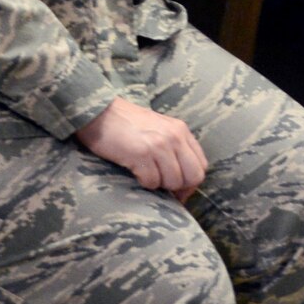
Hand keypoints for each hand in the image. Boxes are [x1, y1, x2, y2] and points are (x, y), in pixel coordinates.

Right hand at [76, 97, 208, 199]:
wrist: (101, 112)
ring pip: (173, 181)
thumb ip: (175, 147)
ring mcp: (159, 144)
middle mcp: (175, 137)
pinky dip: (144, 183)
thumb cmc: (128, 125)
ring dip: (159, 185)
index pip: (201, 166)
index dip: (191, 183)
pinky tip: (134, 172)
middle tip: (162, 188)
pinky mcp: (141, 153)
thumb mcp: (160, 129)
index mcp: (182, 131)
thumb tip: (183, 180)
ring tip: (145, 175)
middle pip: (193, 176)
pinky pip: (152, 181)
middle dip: (179, 188)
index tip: (177, 190)